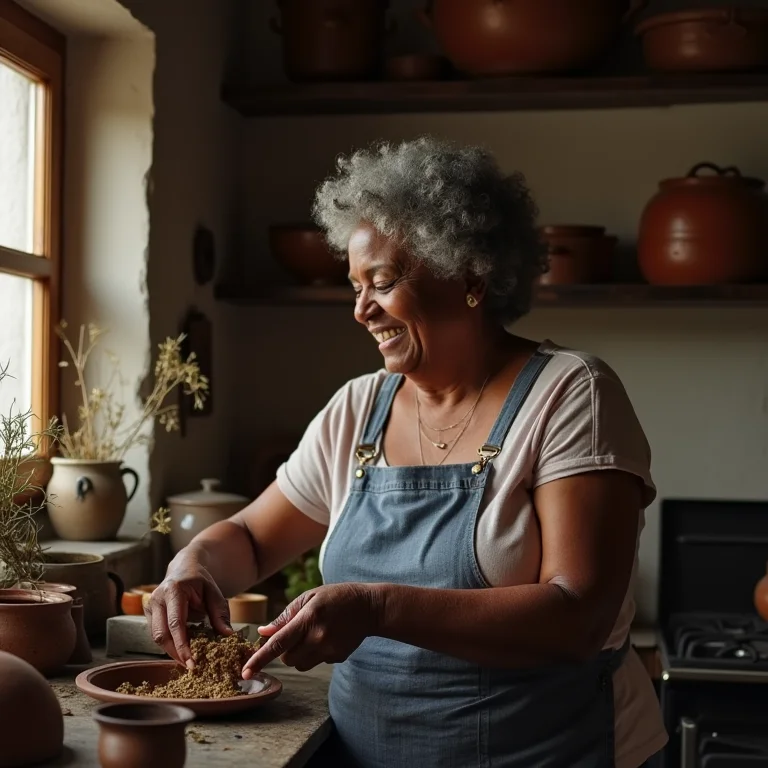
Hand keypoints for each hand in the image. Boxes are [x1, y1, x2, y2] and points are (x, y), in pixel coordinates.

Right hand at [144, 557, 232, 667]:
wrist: (184, 568)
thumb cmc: (200, 581)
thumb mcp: (214, 592)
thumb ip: (219, 613)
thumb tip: (227, 635)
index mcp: (173, 590)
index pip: (176, 624)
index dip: (182, 645)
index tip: (192, 662)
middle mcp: (157, 598)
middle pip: (161, 634)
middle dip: (175, 653)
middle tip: (191, 666)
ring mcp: (150, 606)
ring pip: (157, 637)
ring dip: (172, 651)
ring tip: (188, 660)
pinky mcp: (149, 614)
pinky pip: (157, 634)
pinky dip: (169, 644)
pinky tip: (182, 650)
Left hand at [242, 583, 381, 677]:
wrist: (369, 607)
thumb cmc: (336, 597)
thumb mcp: (310, 597)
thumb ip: (285, 616)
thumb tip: (263, 632)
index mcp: (308, 619)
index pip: (279, 643)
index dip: (260, 659)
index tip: (245, 672)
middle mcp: (318, 638)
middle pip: (287, 658)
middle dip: (285, 649)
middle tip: (297, 632)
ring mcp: (329, 650)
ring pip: (299, 664)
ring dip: (298, 654)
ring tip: (313, 634)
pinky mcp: (337, 658)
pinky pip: (315, 662)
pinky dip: (315, 653)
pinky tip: (327, 637)